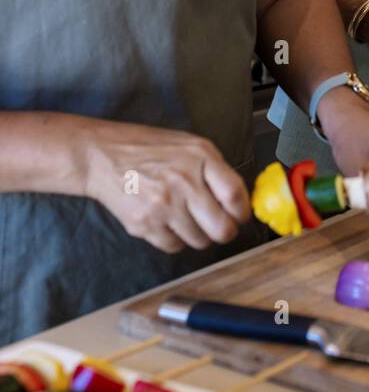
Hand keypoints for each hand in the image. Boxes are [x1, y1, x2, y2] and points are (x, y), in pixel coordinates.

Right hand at [83, 119, 249, 252]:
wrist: (102, 156)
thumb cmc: (148, 149)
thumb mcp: (188, 145)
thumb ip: (215, 169)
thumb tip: (238, 200)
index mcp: (200, 158)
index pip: (235, 196)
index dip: (242, 212)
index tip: (240, 216)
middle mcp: (183, 183)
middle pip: (222, 228)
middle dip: (225, 231)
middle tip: (220, 227)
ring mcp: (163, 206)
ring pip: (199, 241)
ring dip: (199, 235)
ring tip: (188, 219)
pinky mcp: (144, 225)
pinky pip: (174, 246)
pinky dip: (176, 239)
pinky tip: (168, 222)